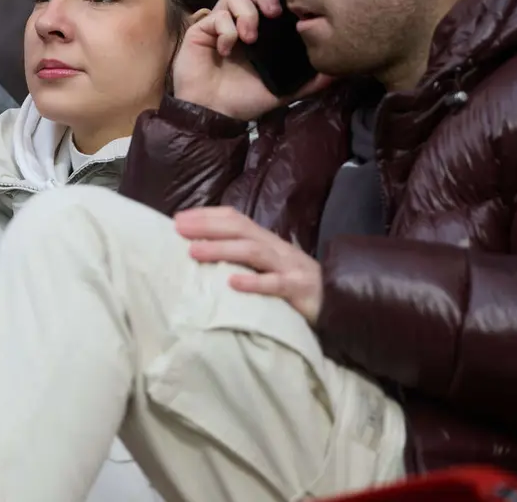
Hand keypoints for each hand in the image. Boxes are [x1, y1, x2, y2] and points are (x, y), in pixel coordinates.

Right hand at [172, 0, 330, 119]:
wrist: (214, 114)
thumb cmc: (244, 100)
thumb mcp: (284, 91)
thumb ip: (308, 81)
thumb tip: (338, 73)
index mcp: (258, 32)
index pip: (268, 0)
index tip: (288, 14)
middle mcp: (238, 23)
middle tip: (272, 15)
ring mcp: (218, 25)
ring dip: (245, 12)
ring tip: (249, 38)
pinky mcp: (201, 30)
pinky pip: (216, 16)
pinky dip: (225, 29)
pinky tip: (226, 50)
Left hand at [175, 206, 323, 323]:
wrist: (339, 301)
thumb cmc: (293, 284)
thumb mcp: (266, 266)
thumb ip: (241, 256)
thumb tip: (202, 250)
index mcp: (265, 240)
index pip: (234, 218)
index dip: (206, 216)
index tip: (177, 218)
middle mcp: (275, 248)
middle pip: (239, 229)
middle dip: (207, 226)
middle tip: (177, 229)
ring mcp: (288, 266)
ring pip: (253, 251)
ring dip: (221, 249)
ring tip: (194, 251)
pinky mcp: (299, 289)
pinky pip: (276, 285)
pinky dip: (254, 283)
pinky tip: (233, 283)